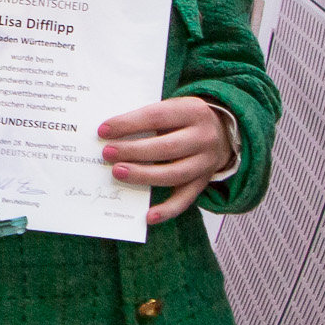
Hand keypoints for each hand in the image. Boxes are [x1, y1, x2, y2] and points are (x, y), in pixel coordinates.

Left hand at [99, 95, 230, 222]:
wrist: (221, 133)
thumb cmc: (184, 120)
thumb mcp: (172, 107)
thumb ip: (147, 117)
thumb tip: (110, 133)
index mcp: (193, 111)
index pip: (157, 116)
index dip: (129, 123)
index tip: (104, 131)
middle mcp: (203, 137)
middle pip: (166, 147)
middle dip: (133, 151)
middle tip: (107, 153)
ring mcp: (206, 162)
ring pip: (174, 174)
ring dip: (143, 176)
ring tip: (117, 172)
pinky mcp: (203, 182)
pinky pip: (186, 199)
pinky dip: (167, 210)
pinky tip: (148, 216)